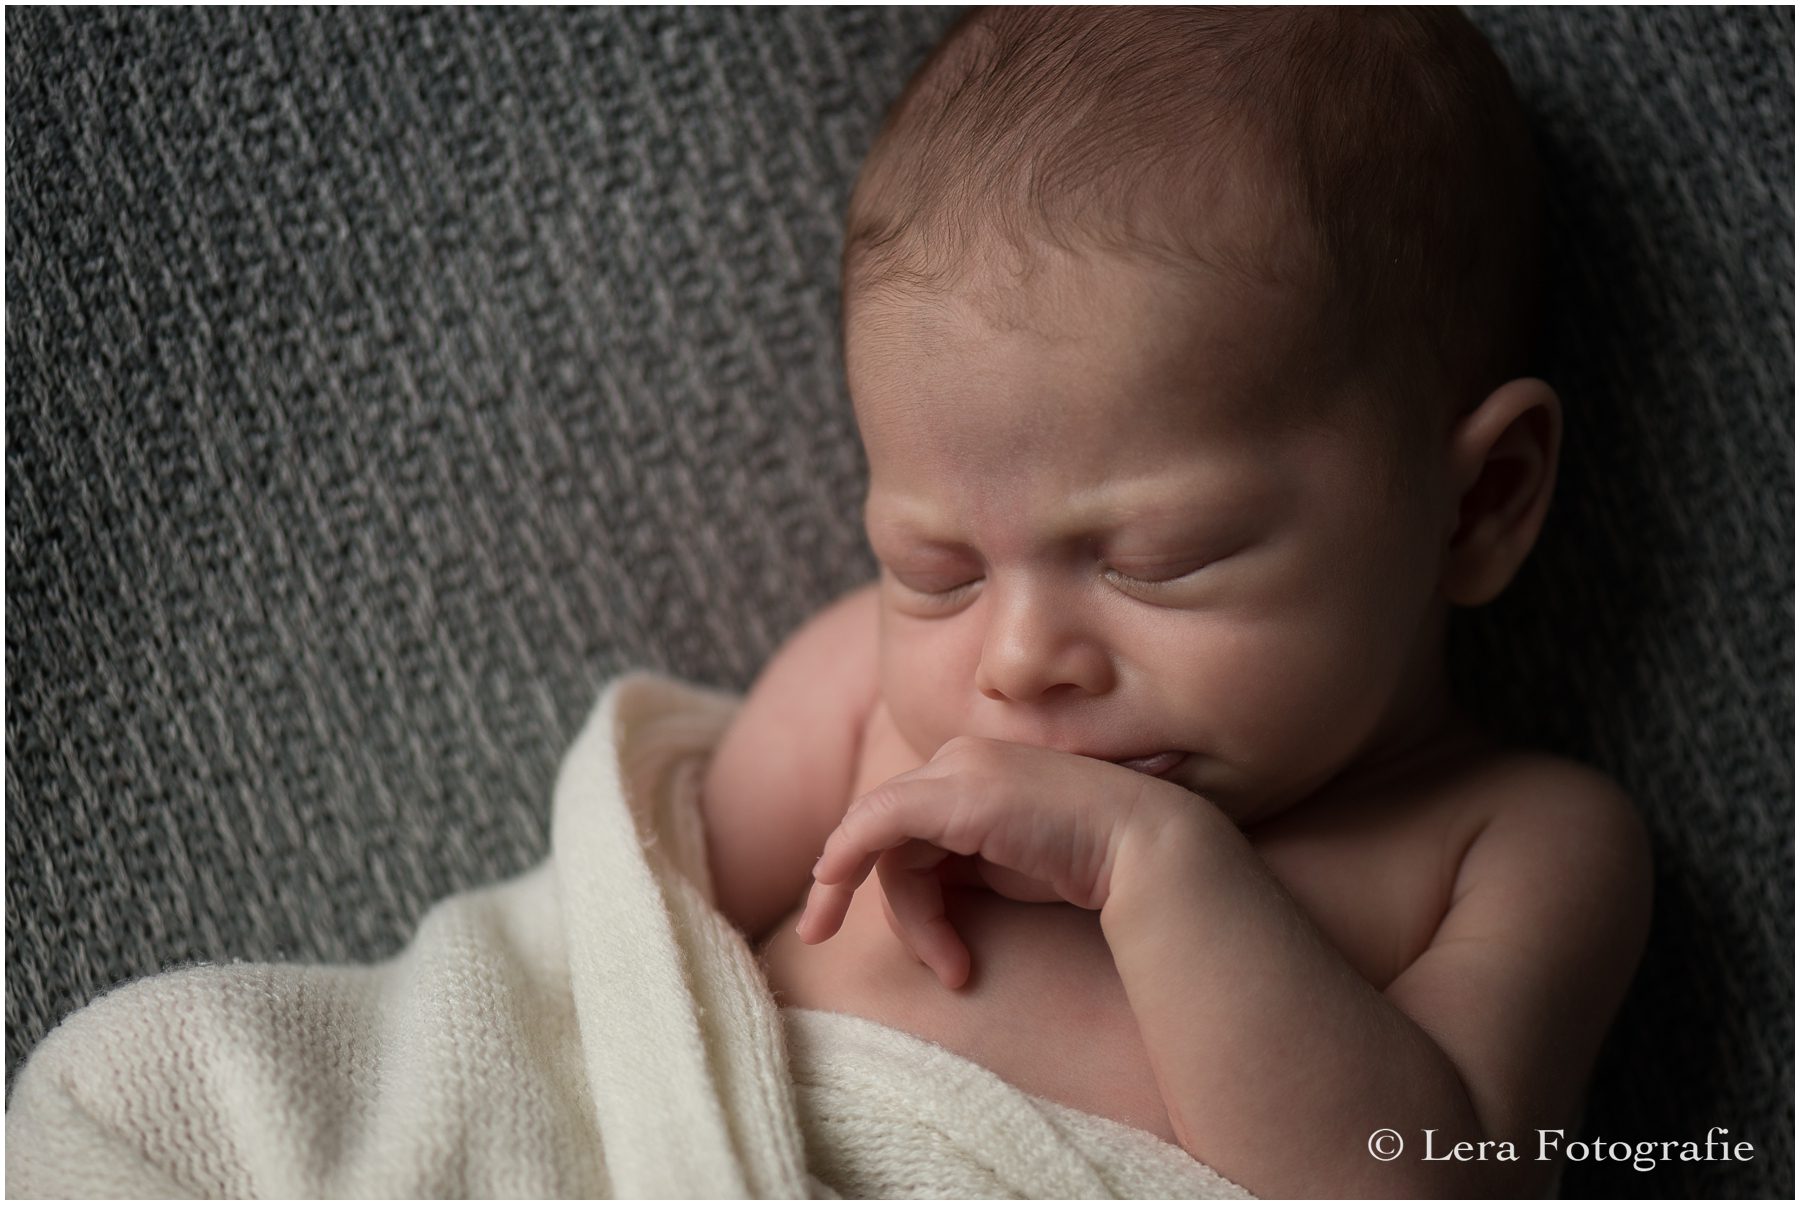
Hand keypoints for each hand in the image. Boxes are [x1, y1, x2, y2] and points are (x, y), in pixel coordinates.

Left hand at [793, 735, 1184, 987]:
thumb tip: (915, 900)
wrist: (1143, 850)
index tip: (847, 922)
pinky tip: (828, 894)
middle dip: (873, 898)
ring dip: (908, 918)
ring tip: (954, 964)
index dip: (875, 875)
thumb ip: (958, 867)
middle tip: (865, 950)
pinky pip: (871, 826)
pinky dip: (842, 861)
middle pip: (886, 833)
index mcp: (974, 770)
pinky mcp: (952, 794)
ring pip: (880, 841)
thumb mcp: (1008, 868)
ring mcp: (956, 770)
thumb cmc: (1087, 864)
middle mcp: (959, 759)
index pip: (903, 823)